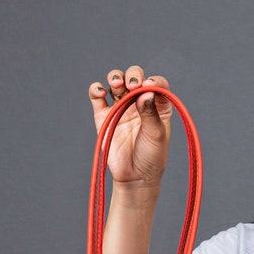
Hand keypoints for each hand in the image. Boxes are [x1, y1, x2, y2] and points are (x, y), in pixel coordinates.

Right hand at [88, 64, 172, 188]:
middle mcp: (139, 103)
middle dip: (133, 76)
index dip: (153, 80)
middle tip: (132, 86)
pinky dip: (96, 89)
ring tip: (117, 85)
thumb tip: (146, 91)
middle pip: (135, 77)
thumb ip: (150, 112)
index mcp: (158, 105)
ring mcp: (121, 107)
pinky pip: (97, 96)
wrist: (134, 177)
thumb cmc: (151, 157)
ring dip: (115, 77)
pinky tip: (100, 93)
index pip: (156, 83)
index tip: (149, 86)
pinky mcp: (104, 115)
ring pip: (116, 82)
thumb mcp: (156, 134)